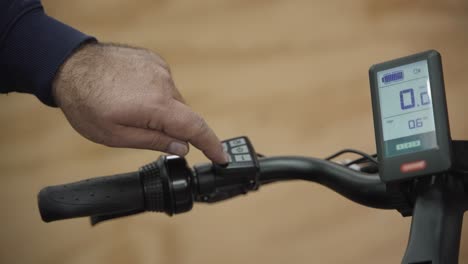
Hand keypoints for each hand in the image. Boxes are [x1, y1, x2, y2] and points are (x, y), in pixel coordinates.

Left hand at [53, 43, 227, 163]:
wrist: (70, 66)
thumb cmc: (86, 103)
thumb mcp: (115, 135)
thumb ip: (154, 141)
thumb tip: (183, 148)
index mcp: (155, 105)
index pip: (195, 127)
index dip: (212, 145)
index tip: (223, 158)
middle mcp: (163, 83)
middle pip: (183, 114)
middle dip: (172, 128)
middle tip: (143, 130)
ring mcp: (160, 69)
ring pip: (173, 100)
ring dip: (161, 111)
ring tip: (130, 109)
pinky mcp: (154, 60)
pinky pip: (164, 85)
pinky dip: (156, 95)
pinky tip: (133, 95)